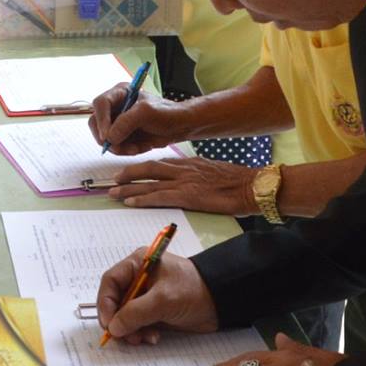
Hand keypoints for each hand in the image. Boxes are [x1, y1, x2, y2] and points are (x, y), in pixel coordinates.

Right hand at [89, 86, 189, 155]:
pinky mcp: (122, 136)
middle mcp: (115, 107)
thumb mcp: (147, 113)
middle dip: (108, 138)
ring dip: (119, 147)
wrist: (180, 126)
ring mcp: (118, 123)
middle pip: (96, 123)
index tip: (107, 136)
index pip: (100, 104)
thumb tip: (109, 137)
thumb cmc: (167, 113)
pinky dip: (126, 151)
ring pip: (104, 138)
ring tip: (136, 148)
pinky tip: (140, 147)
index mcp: (120, 93)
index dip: (101, 120)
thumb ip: (126, 122)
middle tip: (118, 148)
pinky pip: (115, 147)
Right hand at [95, 250, 217, 345]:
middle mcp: (139, 279)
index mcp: (139, 264)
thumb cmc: (193, 291)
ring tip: (143, 338)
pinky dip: (141, 333)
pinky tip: (153, 337)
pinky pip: (138, 325)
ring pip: (125, 316)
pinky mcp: (155, 312)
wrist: (222, 303)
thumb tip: (113, 328)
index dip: (106, 303)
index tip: (109, 324)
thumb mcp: (162, 300)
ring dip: (131, 330)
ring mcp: (147, 297)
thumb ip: (135, 313)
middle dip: (119, 321)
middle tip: (125, 337)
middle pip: (115, 302)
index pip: (110, 282)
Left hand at [109, 156, 256, 215]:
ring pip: (149, 183)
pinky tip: (129, 202)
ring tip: (112, 192)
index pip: (160, 164)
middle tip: (112, 180)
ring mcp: (185, 182)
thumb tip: (190, 182)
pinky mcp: (189, 196)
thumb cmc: (239, 182)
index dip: (141, 169)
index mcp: (190, 163)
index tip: (128, 172)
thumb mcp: (214, 172)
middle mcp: (183, 169)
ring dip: (128, 188)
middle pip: (148, 169)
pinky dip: (143, 199)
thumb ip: (198, 175)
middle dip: (128, 175)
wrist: (253, 185)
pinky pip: (160, 197)